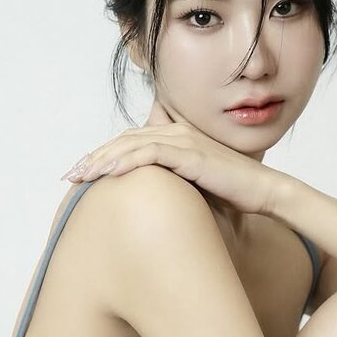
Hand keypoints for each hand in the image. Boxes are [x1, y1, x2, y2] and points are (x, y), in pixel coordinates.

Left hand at [60, 98, 282, 214]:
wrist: (265, 192)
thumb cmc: (233, 194)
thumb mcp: (195, 187)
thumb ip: (171, 185)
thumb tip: (148, 203)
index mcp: (177, 138)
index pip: (131, 142)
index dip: (103, 155)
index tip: (82, 173)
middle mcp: (178, 133)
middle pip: (124, 140)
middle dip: (94, 157)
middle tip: (71, 176)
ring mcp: (184, 141)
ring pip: (132, 144)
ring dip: (103, 159)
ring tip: (81, 175)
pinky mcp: (191, 155)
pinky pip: (151, 153)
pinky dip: (126, 161)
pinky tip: (108, 173)